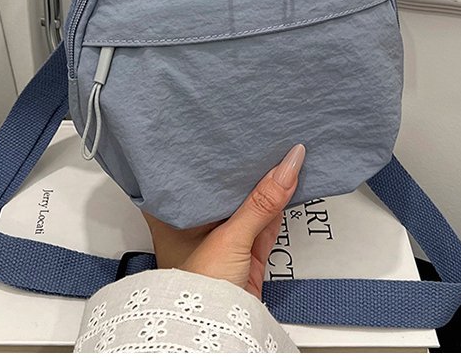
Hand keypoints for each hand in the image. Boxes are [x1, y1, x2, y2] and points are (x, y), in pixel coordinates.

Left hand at [143, 144, 304, 299]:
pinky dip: (275, 204)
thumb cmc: (199, 289)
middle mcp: (195, 224)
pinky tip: (285, 181)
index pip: (188, 173)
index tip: (222, 129)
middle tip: (255, 133)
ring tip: (276, 150)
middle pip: (222, 186)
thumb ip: (262, 201)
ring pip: (246, 202)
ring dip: (263, 183)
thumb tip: (288, 165)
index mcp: (172, 214)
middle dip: (241, 166)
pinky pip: (263, 220)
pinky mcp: (245, 252)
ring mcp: (222, 238)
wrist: (217, 331)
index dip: (205, 151)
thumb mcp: (230, 235)